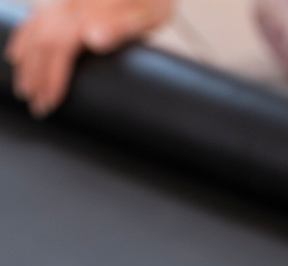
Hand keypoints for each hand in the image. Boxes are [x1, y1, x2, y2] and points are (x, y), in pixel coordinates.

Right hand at [5, 0, 172, 117]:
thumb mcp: (145, 14)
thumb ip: (119, 26)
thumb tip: (91, 39)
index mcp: (89, 11)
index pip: (59, 47)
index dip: (52, 77)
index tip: (50, 103)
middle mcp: (71, 5)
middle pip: (42, 42)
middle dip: (36, 77)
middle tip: (37, 108)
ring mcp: (67, 2)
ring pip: (34, 31)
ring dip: (27, 63)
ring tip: (24, 90)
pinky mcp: (68, 2)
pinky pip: (36, 18)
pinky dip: (23, 38)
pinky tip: (17, 55)